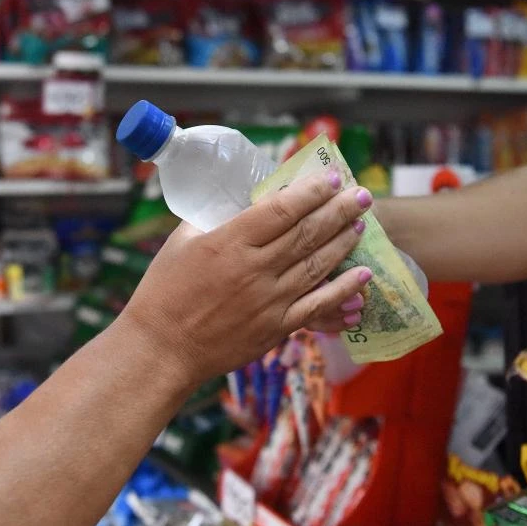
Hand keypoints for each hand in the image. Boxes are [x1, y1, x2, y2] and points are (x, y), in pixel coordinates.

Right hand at [119, 170, 372, 384]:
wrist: (162, 348)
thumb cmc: (164, 291)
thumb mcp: (182, 240)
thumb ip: (216, 218)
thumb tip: (248, 199)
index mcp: (229, 242)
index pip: (282, 209)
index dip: (311, 191)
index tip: (331, 177)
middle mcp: (254, 269)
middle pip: (306, 233)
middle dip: (338, 210)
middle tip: (362, 195)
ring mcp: (268, 301)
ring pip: (317, 264)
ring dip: (343, 242)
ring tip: (362, 223)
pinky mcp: (275, 328)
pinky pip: (317, 305)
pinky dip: (343, 289)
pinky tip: (363, 275)